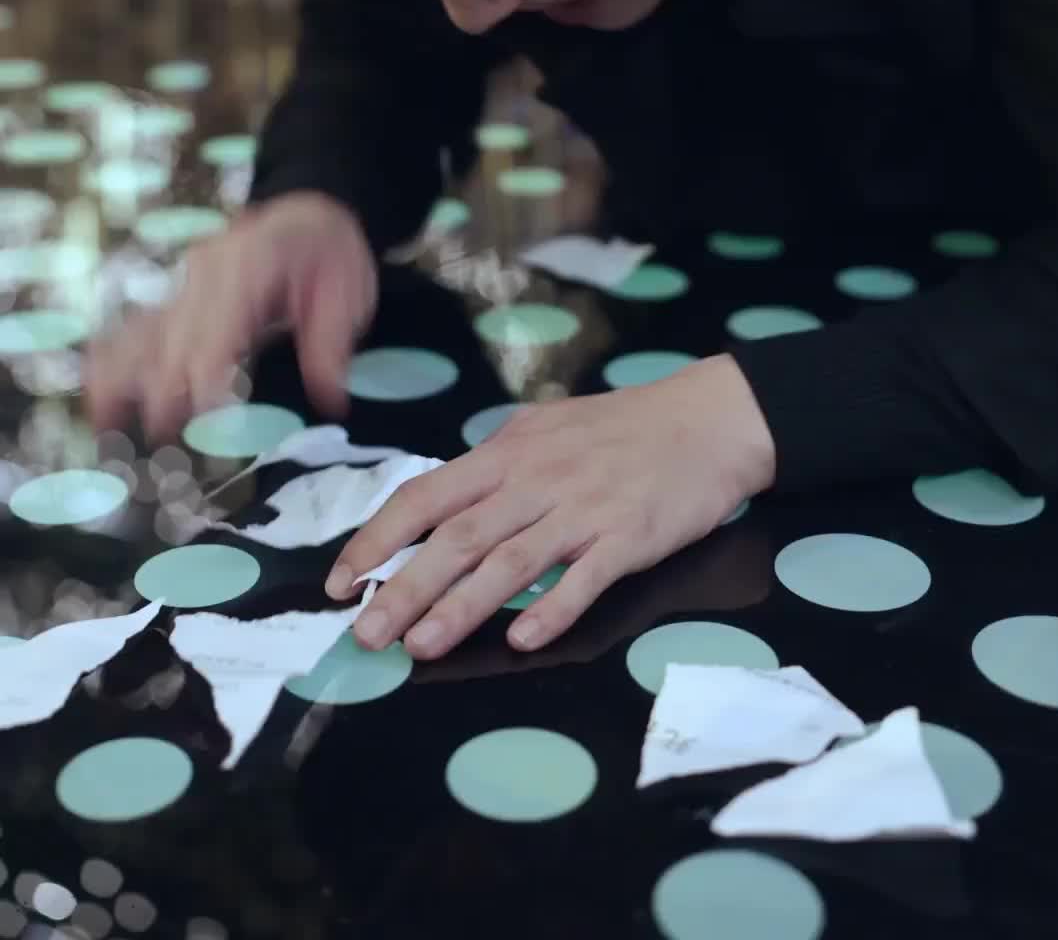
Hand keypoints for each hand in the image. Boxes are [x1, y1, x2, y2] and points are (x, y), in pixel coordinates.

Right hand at [84, 192, 376, 439]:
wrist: (306, 212)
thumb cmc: (328, 251)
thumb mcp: (347, 292)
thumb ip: (331, 346)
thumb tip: (330, 402)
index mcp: (249, 267)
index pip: (217, 328)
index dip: (205, 376)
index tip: (204, 423)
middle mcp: (205, 276)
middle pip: (171, 340)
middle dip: (163, 397)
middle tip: (164, 455)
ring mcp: (184, 286)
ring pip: (140, 336)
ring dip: (122, 385)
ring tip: (110, 437)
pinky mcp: (176, 300)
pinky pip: (136, 334)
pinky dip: (115, 369)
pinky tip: (103, 407)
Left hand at [325, 354, 775, 657]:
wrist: (706, 419)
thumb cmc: (622, 428)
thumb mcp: (546, 429)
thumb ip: (498, 467)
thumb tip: (445, 503)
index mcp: (508, 452)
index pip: (424, 496)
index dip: (377, 539)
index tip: (339, 580)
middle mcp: (536, 479)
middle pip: (456, 537)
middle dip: (403, 588)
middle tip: (365, 635)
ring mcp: (582, 508)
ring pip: (509, 563)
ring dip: (461, 608)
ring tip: (420, 648)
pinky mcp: (629, 536)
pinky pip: (585, 578)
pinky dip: (553, 610)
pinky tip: (523, 642)